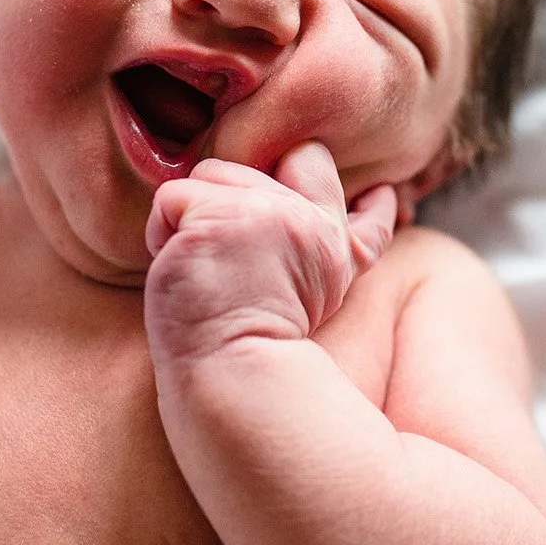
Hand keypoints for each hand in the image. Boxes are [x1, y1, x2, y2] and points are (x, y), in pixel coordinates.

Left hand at [144, 141, 397, 365]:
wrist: (226, 381)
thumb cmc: (252, 345)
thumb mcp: (320, 291)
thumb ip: (342, 246)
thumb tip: (382, 200)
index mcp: (336, 249)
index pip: (363, 203)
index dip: (358, 198)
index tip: (375, 198)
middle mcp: (312, 223)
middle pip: (269, 162)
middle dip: (238, 196)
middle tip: (228, 259)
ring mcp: (267, 214)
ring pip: (215, 172)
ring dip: (195, 213)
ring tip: (203, 267)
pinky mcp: (216, 218)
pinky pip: (173, 198)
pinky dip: (163, 232)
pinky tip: (179, 269)